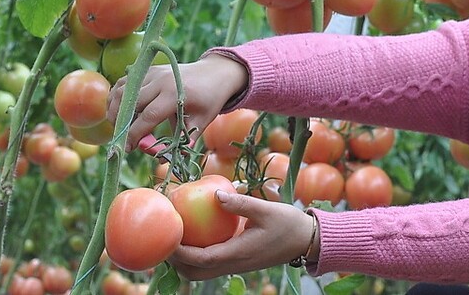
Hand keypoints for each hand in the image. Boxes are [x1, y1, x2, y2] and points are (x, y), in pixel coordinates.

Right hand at [106, 54, 248, 151]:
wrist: (215, 73)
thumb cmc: (209, 100)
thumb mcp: (201, 122)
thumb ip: (183, 140)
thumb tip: (164, 160)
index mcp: (174, 94)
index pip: (148, 116)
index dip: (135, 134)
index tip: (127, 149)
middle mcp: (160, 80)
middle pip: (130, 102)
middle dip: (121, 124)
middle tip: (122, 140)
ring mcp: (152, 72)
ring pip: (122, 90)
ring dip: (114, 108)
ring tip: (118, 126)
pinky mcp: (148, 70)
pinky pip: (124, 82)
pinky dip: (116, 95)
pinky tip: (117, 110)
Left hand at [169, 191, 315, 279]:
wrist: (306, 241)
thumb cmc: (288, 224)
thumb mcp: (267, 209)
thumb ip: (241, 203)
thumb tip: (215, 194)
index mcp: (239, 253)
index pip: (202, 259)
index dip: (180, 252)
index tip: (167, 237)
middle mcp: (234, 263)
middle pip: (195, 272)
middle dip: (175, 261)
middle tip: (162, 237)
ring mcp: (235, 264)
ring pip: (201, 271)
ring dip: (183, 260)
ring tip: (172, 236)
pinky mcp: (237, 260)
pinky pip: (210, 263)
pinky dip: (195, 255)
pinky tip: (191, 234)